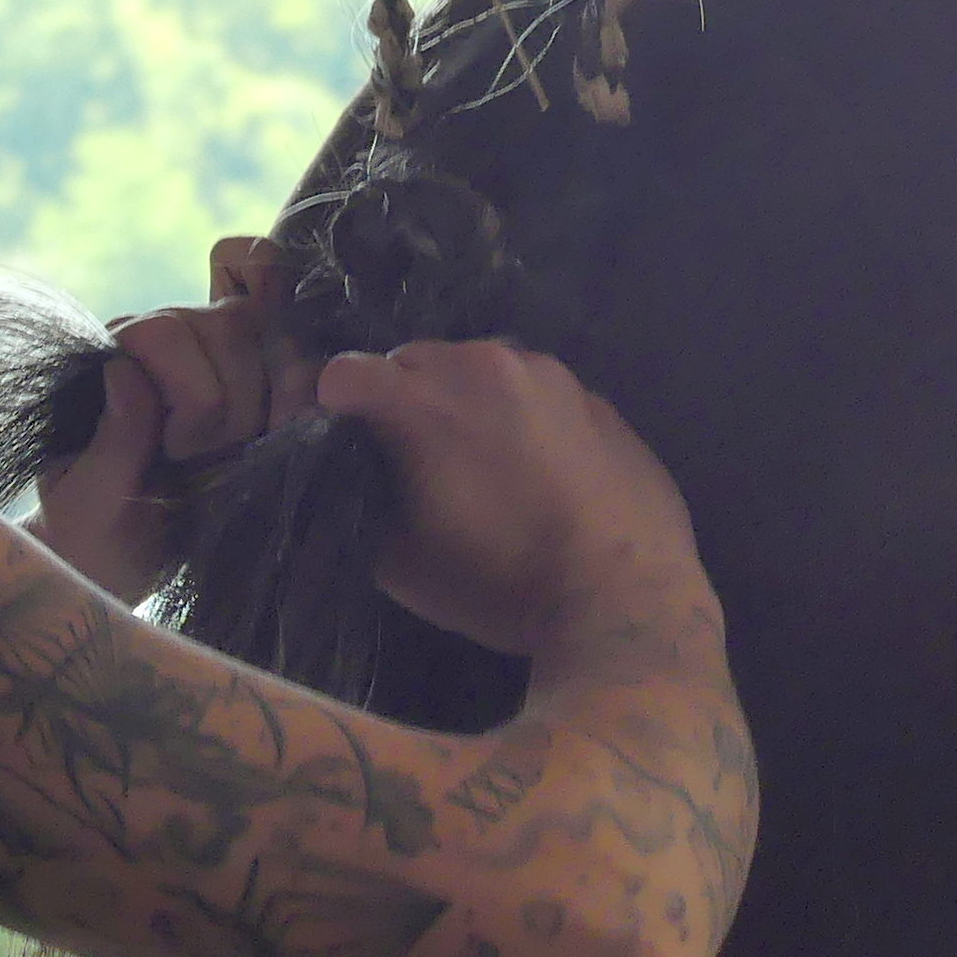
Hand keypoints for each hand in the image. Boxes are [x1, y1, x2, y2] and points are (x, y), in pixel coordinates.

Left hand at [31, 238, 321, 603]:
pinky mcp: (268, 378)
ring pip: (275, 338)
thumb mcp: (89, 503)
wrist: (134, 564)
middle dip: (233, 407)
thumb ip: (110, 443)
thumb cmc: (100, 533)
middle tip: (208, 462)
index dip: (189, 395)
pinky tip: (285, 439)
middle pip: (230, 326)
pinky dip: (307, 401)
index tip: (177, 454)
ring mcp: (225, 352)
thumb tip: (125, 372)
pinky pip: (306, 362)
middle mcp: (172, 336)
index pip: (167, 332)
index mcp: (118, 356)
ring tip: (243, 454)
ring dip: (272, 406)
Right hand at [317, 338, 708, 660]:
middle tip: (410, 460)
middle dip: (399, 399)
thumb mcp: (400, 565)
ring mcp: (548, 373)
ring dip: (463, 401)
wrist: (625, 596)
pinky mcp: (596, 395)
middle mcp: (483, 363)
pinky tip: (535, 470)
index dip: (331, 410)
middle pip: (411, 360)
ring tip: (479, 462)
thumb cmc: (500, 584)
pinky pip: (535, 390)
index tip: (342, 447)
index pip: (343, 373)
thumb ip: (358, 506)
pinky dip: (519, 417)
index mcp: (423, 400)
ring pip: (478, 368)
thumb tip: (353, 482)